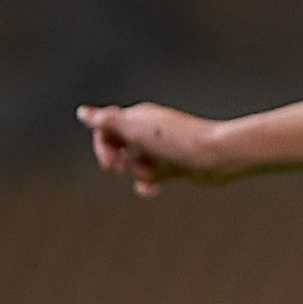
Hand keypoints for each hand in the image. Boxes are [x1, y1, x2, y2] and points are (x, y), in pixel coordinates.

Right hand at [78, 102, 231, 196]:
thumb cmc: (178, 141)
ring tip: (151, 176)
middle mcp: (152, 130)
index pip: (106, 128)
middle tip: (121, 169)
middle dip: (117, 160)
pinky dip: (149, 185)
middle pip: (119, 145)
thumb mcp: (137, 130)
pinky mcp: (177, 167)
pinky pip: (154, 178)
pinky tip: (150, 191)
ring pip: (136, 164)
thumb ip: (107, 121)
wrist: (219, 156)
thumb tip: (82, 112)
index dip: (101, 146)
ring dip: (137, 172)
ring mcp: (165, 149)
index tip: (109, 164)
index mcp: (141, 117)